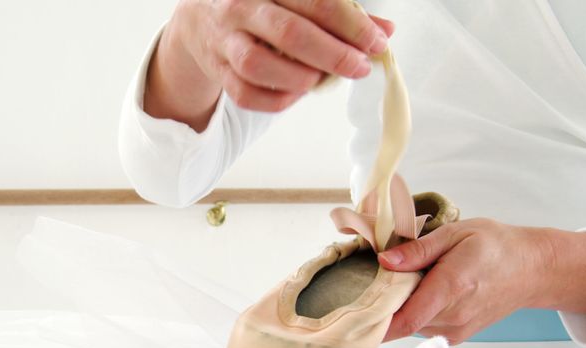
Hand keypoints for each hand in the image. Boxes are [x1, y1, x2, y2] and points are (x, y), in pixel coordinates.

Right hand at [146, 0, 393, 127]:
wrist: (200, 18)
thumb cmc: (262, 6)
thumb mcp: (297, 0)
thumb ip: (340, 13)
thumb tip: (385, 31)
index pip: (316, 1)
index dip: (352, 24)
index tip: (377, 42)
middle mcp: (240, 6)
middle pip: (290, 33)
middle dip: (333, 54)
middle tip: (360, 67)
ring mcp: (224, 40)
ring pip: (259, 66)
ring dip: (301, 79)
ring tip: (322, 79)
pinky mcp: (217, 71)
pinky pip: (246, 95)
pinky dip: (277, 100)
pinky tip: (297, 93)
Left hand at [377, 219, 585, 343]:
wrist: (532, 270)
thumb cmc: (496, 246)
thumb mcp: (456, 234)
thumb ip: (419, 249)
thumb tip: (385, 261)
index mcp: (452, 287)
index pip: (403, 319)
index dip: (374, 318)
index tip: (354, 307)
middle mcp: (453, 316)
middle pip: (401, 321)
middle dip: (385, 303)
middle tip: (378, 277)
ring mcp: (455, 330)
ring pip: (409, 326)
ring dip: (401, 307)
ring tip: (409, 279)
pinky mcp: (456, 336)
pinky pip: (422, 327)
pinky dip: (415, 312)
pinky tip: (424, 291)